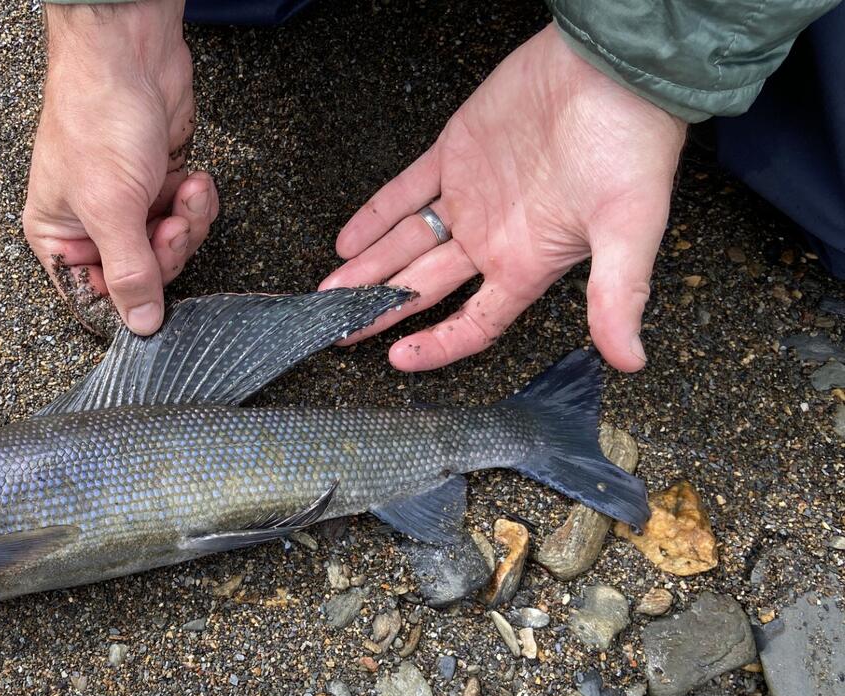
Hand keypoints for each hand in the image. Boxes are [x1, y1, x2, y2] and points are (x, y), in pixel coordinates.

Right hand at [24, 0, 218, 334]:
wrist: (128, 52)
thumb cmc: (97, 118)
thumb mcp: (110, 207)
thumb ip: (129, 273)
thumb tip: (141, 326)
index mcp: (59, 238)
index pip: (95, 298)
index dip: (129, 299)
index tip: (153, 291)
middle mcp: (90, 225)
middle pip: (141, 275)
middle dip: (167, 251)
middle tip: (172, 224)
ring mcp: (127, 203)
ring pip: (169, 246)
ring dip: (187, 223)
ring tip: (185, 192)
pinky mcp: (158, 182)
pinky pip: (186, 215)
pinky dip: (196, 201)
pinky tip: (193, 178)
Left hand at [320, 25, 687, 371]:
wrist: (618, 67)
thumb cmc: (634, 145)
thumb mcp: (631, 227)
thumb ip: (618, 295)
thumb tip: (630, 360)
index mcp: (527, 264)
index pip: (474, 323)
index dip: (436, 345)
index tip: (396, 358)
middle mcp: (493, 237)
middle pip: (425, 287)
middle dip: (381, 311)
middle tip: (339, 330)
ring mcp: (471, 196)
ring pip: (408, 243)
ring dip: (368, 268)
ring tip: (329, 293)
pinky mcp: (456, 151)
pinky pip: (407, 191)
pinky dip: (376, 215)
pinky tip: (346, 240)